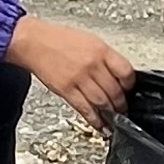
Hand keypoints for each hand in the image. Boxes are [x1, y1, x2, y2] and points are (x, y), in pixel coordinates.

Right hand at [4, 12, 134, 127]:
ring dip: (111, 113)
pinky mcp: (67, 90)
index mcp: (101, 50)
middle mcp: (92, 65)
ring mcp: (79, 79)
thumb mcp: (89, 41)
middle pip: (115, 90)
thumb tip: (117, 75)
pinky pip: (85, 109)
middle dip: (121, 103)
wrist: (33, 42)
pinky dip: (95, 119)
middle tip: (123, 108)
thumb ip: (105, 58)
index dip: (130, 85)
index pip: (126, 72)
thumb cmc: (58, 39)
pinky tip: (100, 124)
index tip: (129, 90)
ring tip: (114, 118)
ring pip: (102, 102)